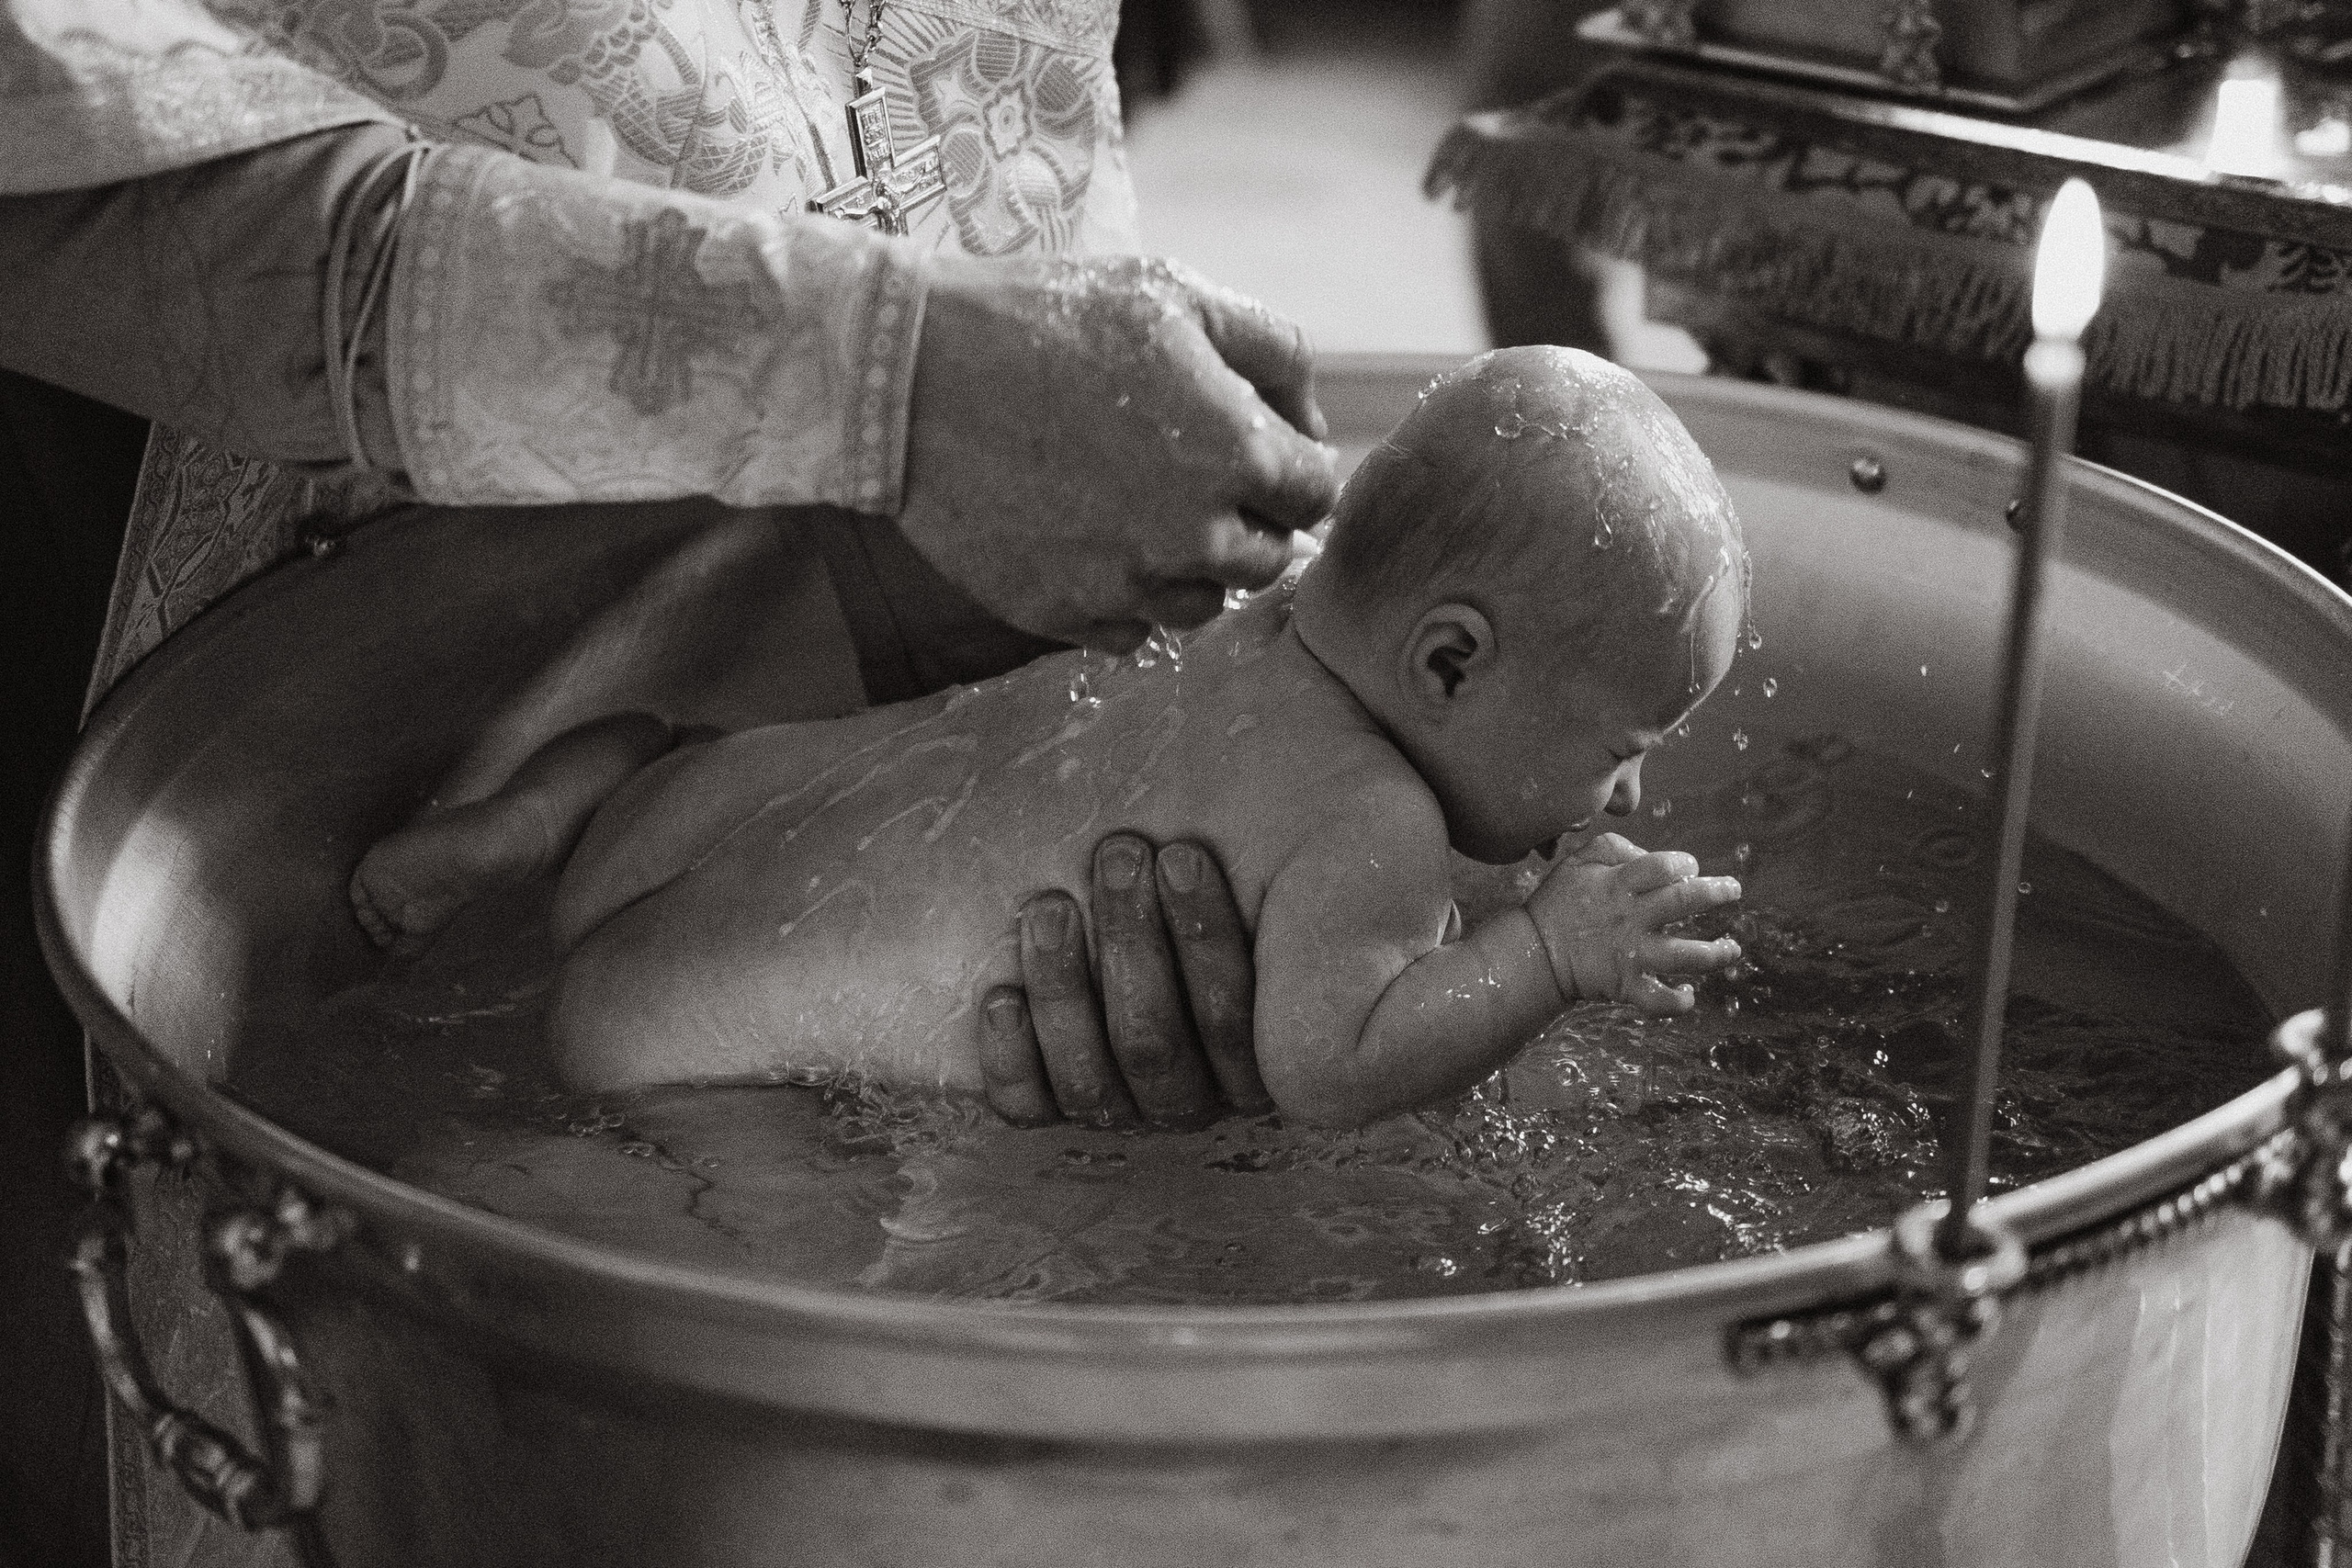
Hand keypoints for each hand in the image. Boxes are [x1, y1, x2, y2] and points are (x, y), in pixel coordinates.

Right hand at [901, 254, 1339, 651]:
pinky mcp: (1062, 614)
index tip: (1252, 443)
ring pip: (1199, 603)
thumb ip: (1271, 351)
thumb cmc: (1043, 318)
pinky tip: (1087, 536)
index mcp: (1235, 453)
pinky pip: (1128, 630)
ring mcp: (1124, 584)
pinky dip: (1122, 593)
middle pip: (1266, 558)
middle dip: (1244, 516)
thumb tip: (1307, 422)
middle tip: (1187, 469)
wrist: (906, 372)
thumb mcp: (1173, 295)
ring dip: (1186, 563)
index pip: (1313, 492)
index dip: (1289, 464)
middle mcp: (1191, 536)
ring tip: (1135, 503)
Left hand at [979, 833, 1271, 1128]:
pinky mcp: (1052, 1104)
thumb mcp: (1254, 880)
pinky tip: (1003, 996)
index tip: (1180, 855)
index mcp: (1257, 1058)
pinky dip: (1011, 1057)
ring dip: (1065, 990)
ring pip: (1090, 1078)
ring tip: (1050, 908)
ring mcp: (1120, 1106)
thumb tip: (1231, 853)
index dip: (1206, 938)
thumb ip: (1266, 886)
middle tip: (1116, 858)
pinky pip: (1028, 1104)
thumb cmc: (1196, 882)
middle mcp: (1191, 1095)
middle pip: (1155, 1044)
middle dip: (1131, 944)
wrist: (1134, 895)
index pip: (1233, 1020)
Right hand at [1525, 833, 1741, 1013]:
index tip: (1690, 869)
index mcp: (1618, 885)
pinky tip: (1689, 993)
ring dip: (1715, 953)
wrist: (1533, 953)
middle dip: (1716, 893)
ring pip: (1684, 955)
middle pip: (1683, 902)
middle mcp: (1630, 918)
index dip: (1684, 864)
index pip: (1663, 866)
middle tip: (1733, 890)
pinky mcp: (1625, 985)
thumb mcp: (1578, 861)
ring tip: (1733, 949)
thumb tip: (1648, 854)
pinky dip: (1678, 1001)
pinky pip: (1658, 999)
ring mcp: (1629, 954)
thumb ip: (1614, 848)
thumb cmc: (1559, 903)